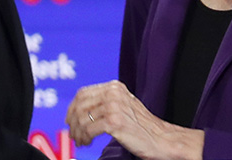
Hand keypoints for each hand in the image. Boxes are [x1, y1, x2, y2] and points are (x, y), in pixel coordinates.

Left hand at [65, 80, 203, 159]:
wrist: (162, 139)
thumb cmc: (143, 126)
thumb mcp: (123, 105)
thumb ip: (105, 102)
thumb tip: (79, 110)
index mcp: (115, 87)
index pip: (83, 93)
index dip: (72, 107)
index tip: (70, 120)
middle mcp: (113, 93)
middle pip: (79, 105)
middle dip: (72, 122)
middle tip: (73, 134)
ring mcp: (114, 106)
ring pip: (81, 118)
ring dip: (77, 133)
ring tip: (81, 142)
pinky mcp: (115, 122)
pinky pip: (88, 129)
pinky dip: (84, 138)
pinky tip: (87, 143)